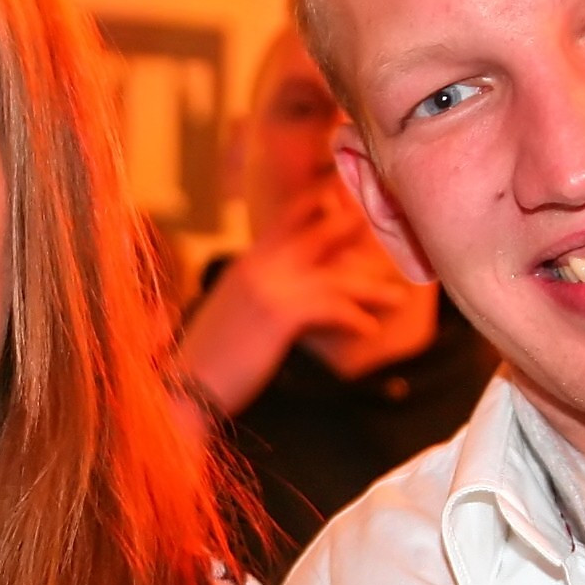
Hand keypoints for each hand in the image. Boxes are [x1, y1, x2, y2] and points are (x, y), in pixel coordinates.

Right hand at [178, 189, 407, 417]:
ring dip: (372, 288)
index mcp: (248, 262)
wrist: (184, 387)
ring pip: (335, 277)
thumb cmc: (207, 359)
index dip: (321, 201)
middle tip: (391, 227)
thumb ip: (259, 292)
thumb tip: (286, 298)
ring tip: (400, 296)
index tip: (350, 198)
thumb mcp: (233, 313)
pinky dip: (355, 319)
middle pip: (320, 232)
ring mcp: (270, 286)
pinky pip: (332, 308)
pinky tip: (369, 330)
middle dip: (359, 229)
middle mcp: (260, 265)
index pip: (290, 216)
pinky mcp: (280, 314)